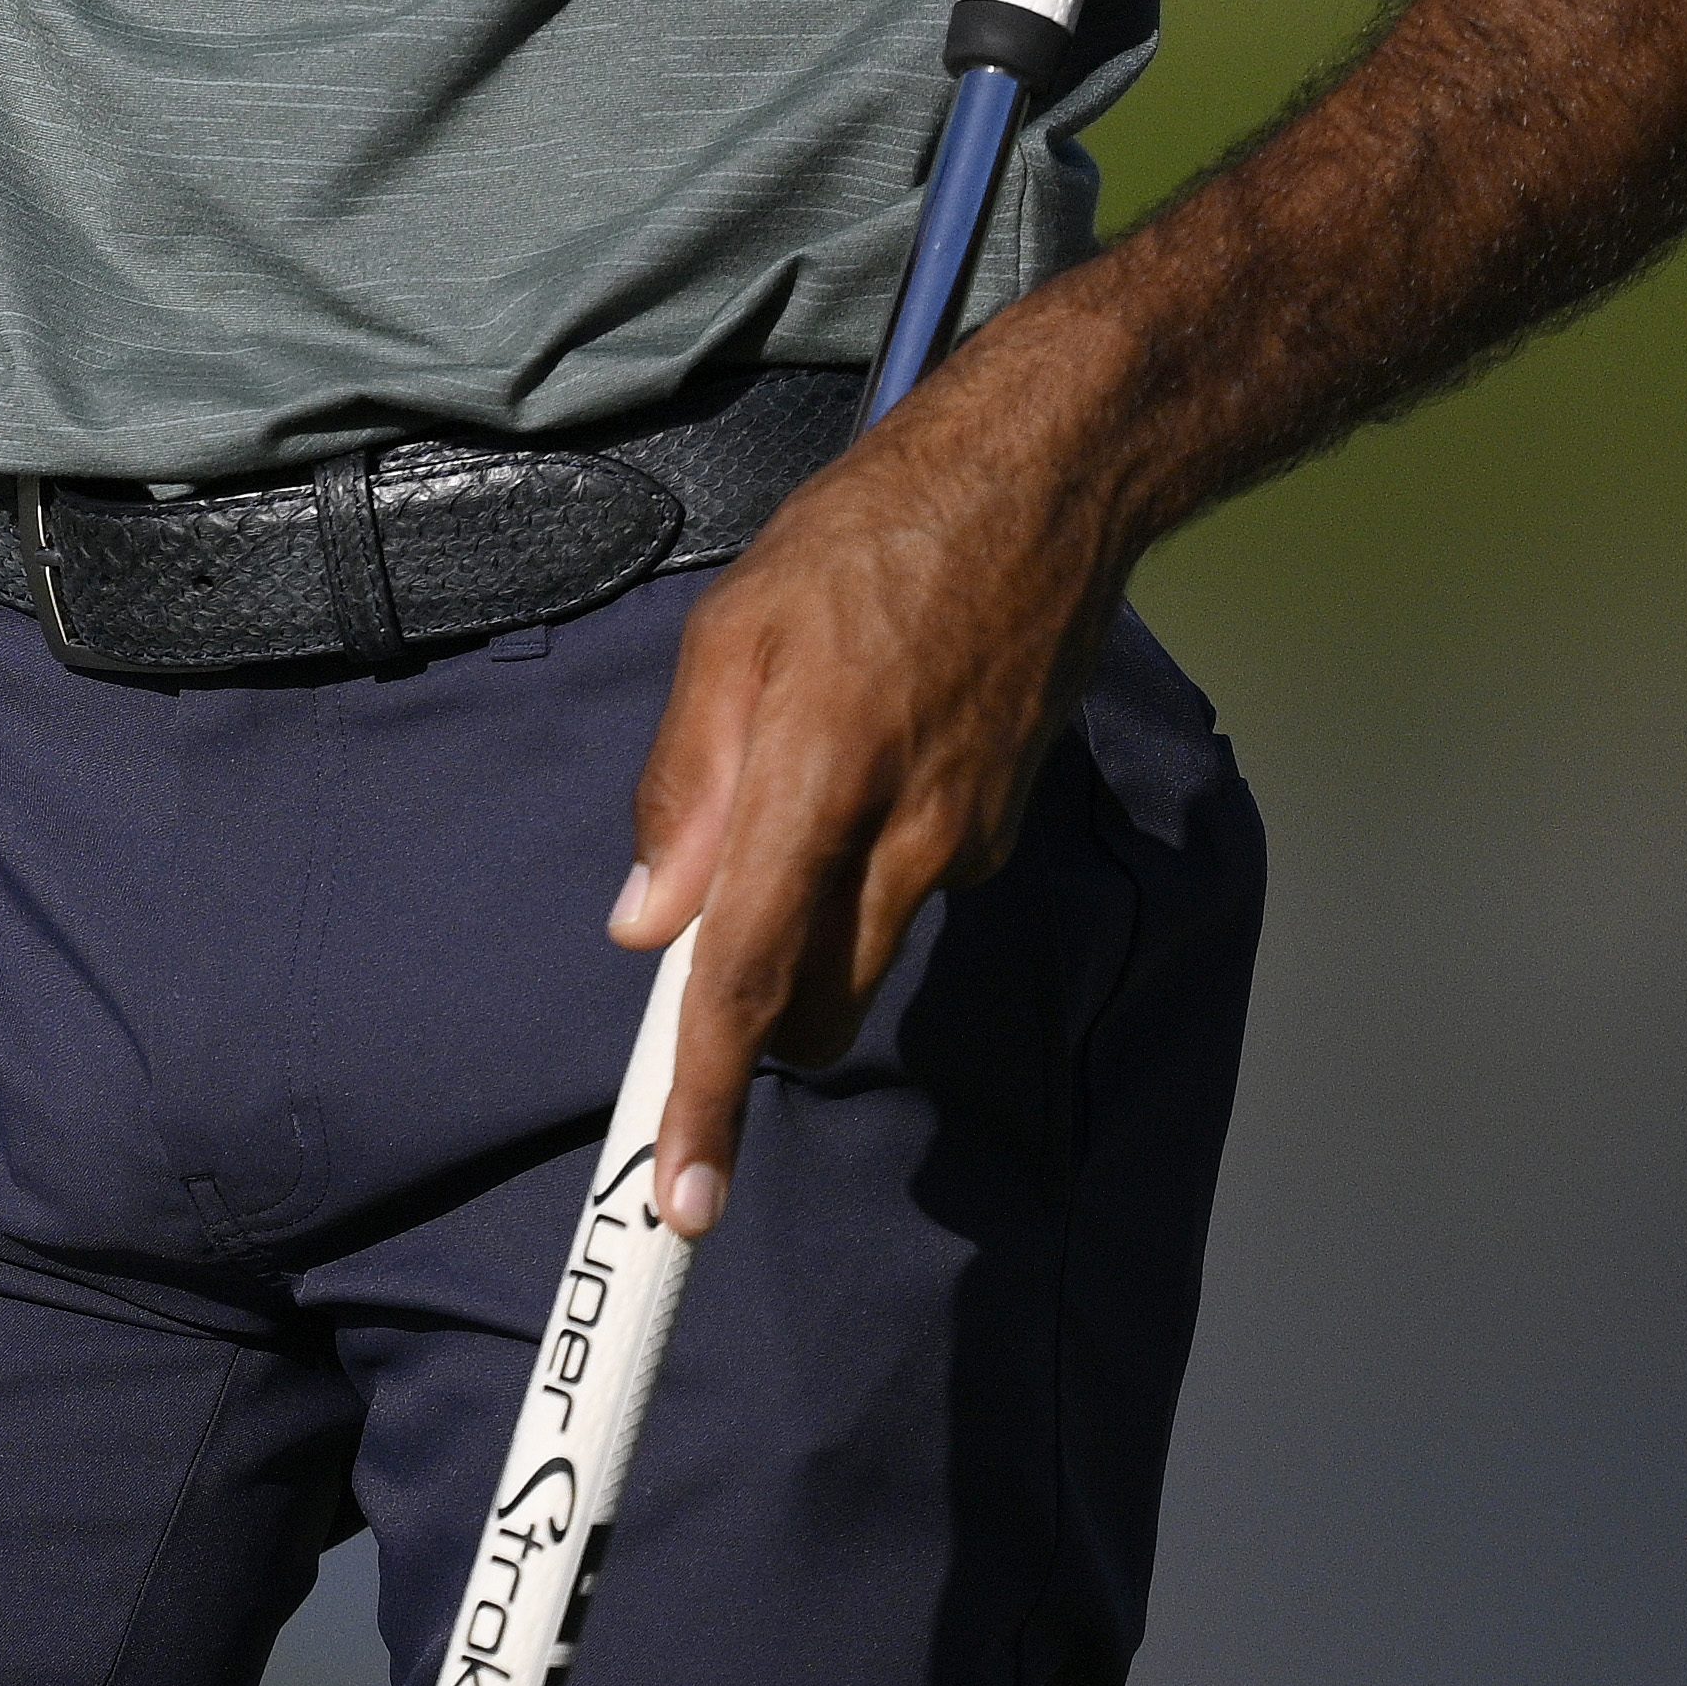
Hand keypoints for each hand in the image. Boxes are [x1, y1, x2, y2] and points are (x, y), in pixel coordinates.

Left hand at [605, 341, 1121, 1232]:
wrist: (1043, 487)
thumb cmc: (867, 536)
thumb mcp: (727, 635)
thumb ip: (683, 788)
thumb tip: (643, 921)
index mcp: (812, 784)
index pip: (744, 979)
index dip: (707, 1098)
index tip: (684, 1198)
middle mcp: (902, 835)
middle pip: (812, 1002)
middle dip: (755, 1021)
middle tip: (703, 947)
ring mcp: (967, 838)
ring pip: (863, 946)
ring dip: (808, 924)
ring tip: (795, 777)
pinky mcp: (1003, 826)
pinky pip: (910, 881)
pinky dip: (867, 857)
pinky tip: (870, 744)